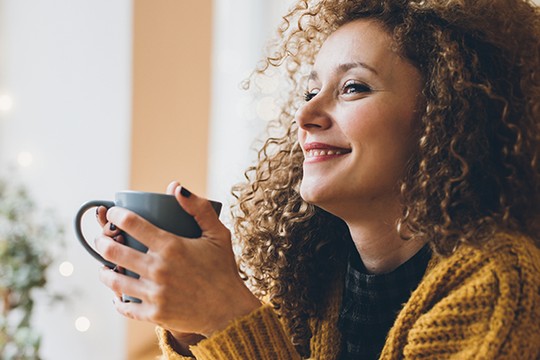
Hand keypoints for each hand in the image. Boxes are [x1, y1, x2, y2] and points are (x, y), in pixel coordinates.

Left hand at [94, 181, 260, 337]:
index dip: (116, 215)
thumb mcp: (218, 234)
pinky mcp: (154, 313)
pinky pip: (125, 306)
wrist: (230, 311)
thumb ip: (199, 208)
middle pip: (114, 251)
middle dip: (102, 242)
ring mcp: (155, 293)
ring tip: (105, 267)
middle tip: (104, 239)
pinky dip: (118, 300)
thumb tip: (176, 187)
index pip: (131, 223)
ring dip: (104, 272)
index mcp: (172, 246)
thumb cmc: (223, 270)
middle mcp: (159, 269)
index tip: (113, 213)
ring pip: (114, 280)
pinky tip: (118, 295)